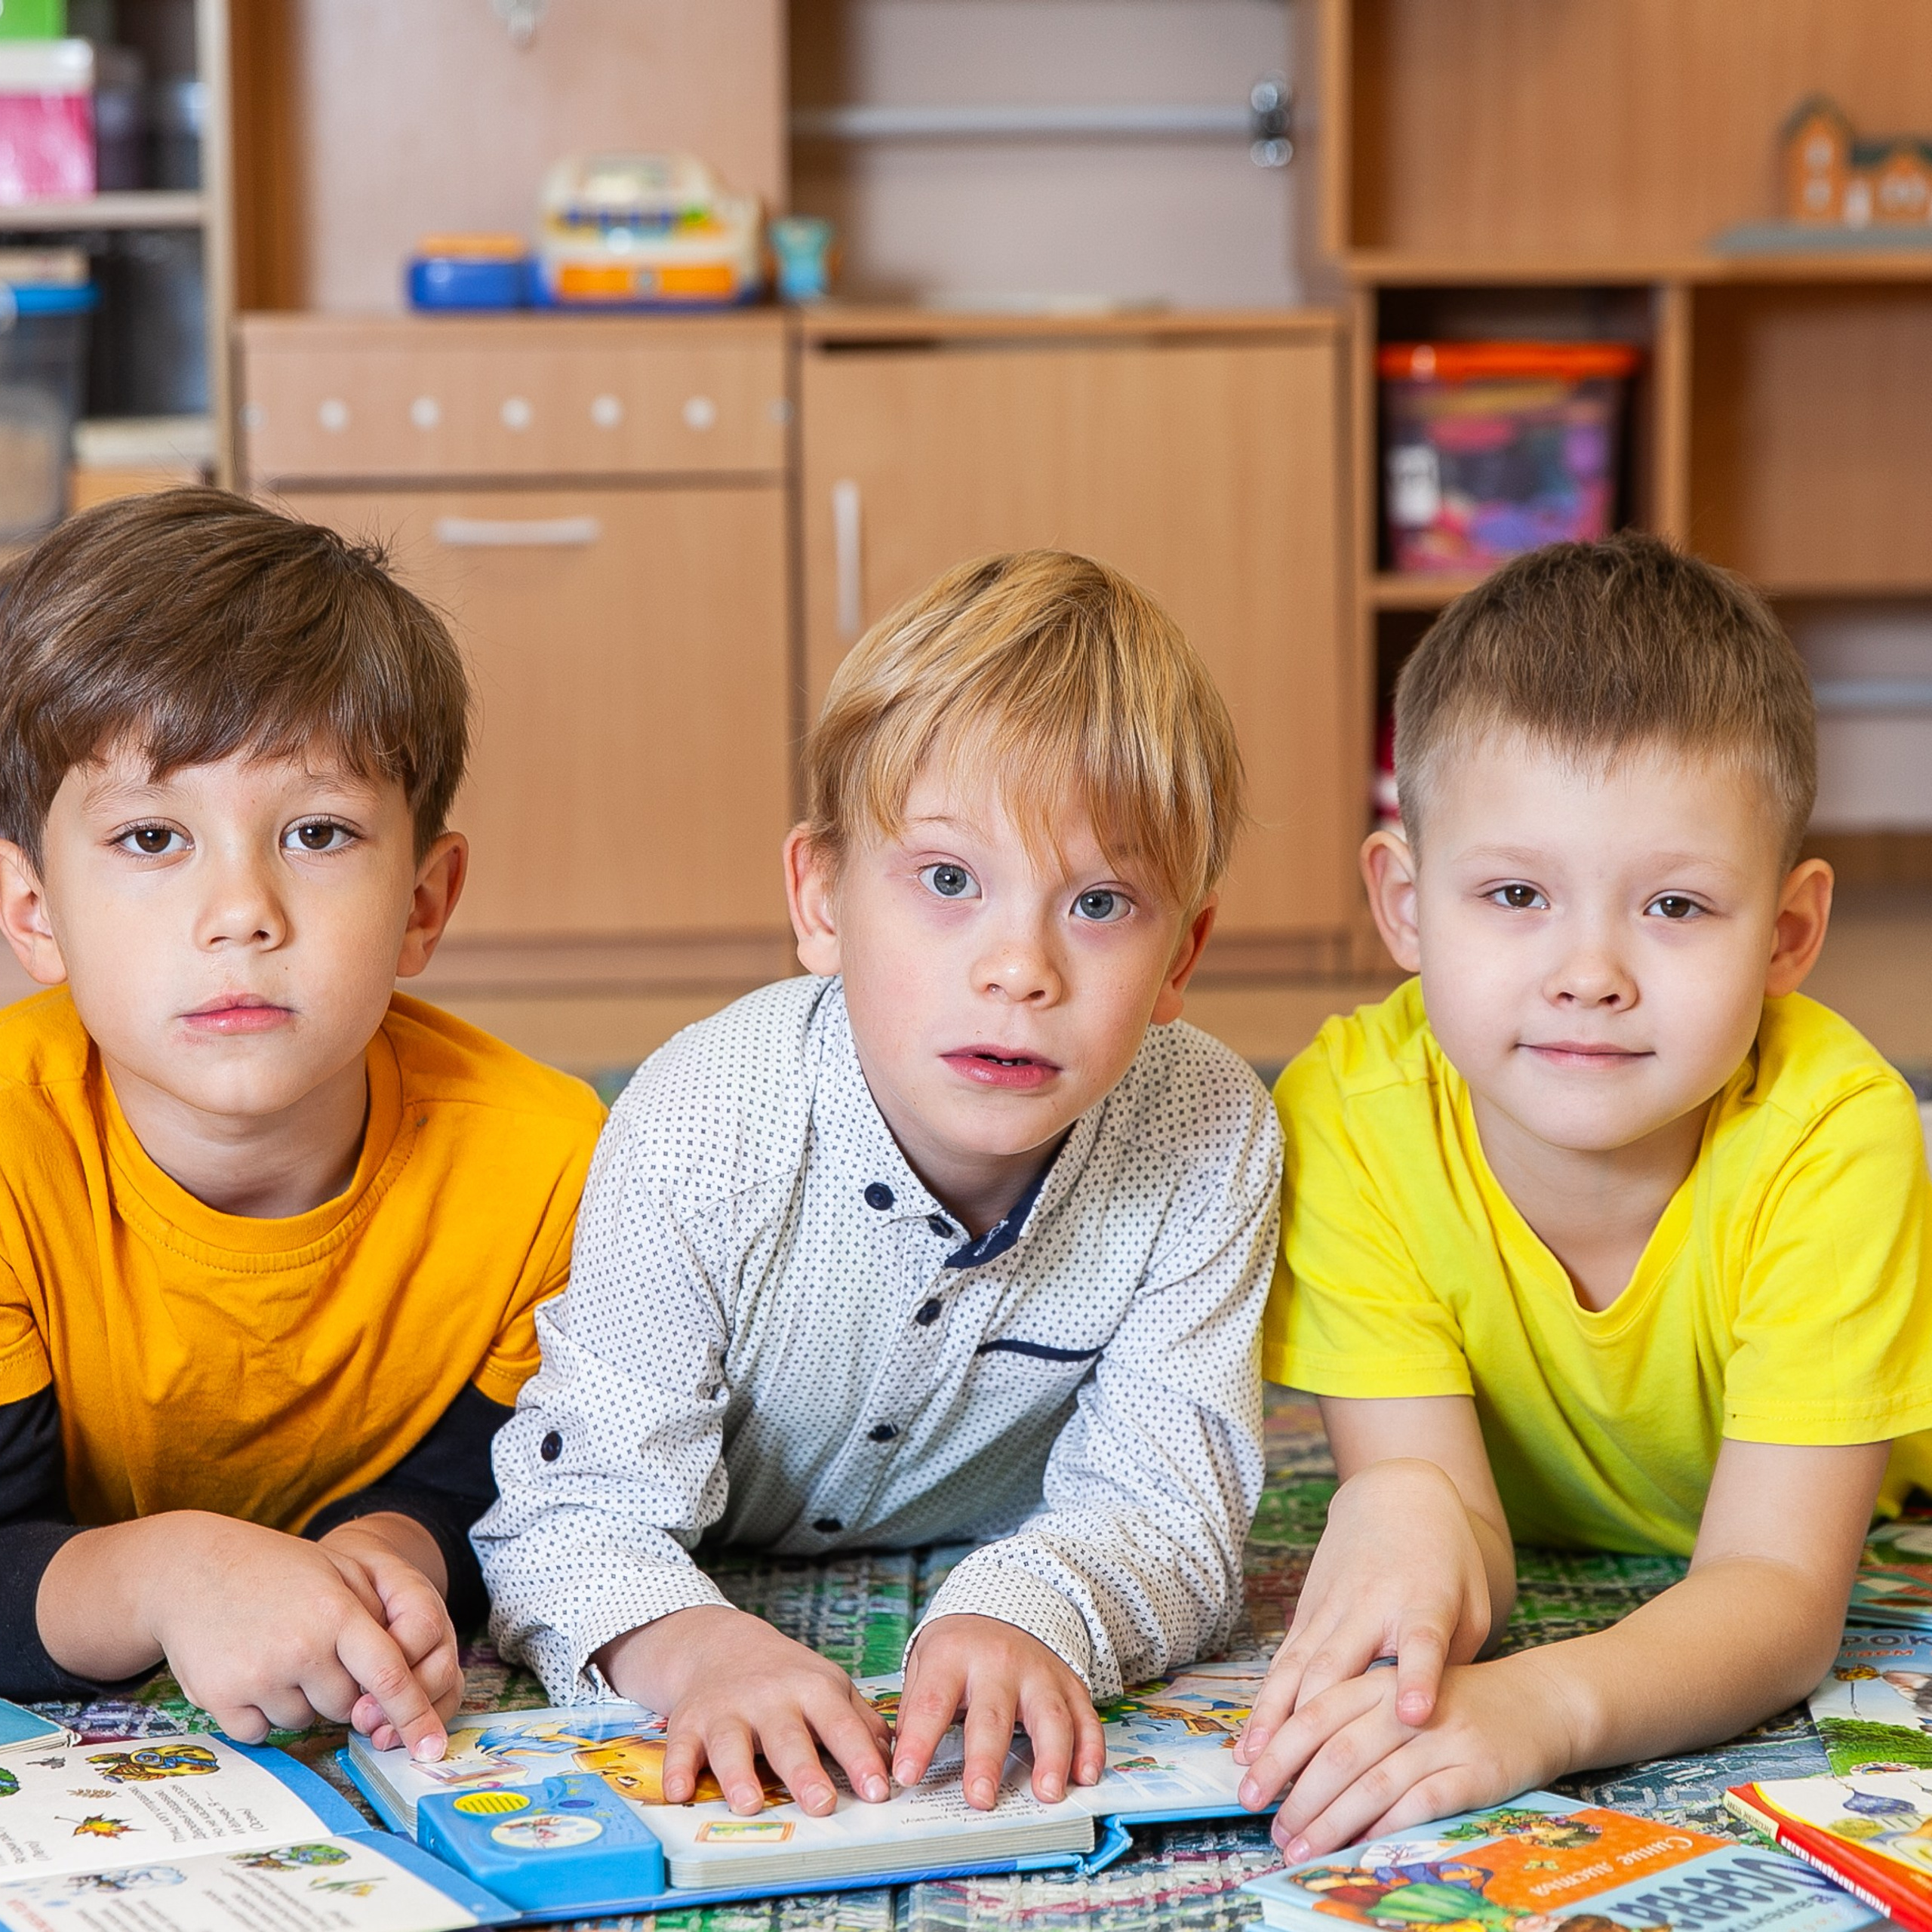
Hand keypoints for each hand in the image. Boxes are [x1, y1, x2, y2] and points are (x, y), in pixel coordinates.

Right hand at [130, 1513, 454, 1757]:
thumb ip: (376, 1614)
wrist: (193, 1571)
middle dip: (341, 1690)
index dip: (416, 1715)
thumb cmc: (276, 1570)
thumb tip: (405, 1669)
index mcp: (337, 1612)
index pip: (390, 1675)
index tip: (431, 1748)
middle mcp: (301, 1647)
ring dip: (298, 1700)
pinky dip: (259, 1714)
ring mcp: (258, 1675)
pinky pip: (260, 1732)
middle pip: (347, 1706)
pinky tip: (248, 1672)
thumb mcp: (336, 1571)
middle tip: (312, 1651)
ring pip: (304, 1721)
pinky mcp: (220, 1698)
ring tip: (276, 1653)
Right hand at [596, 1605, 891, 1816]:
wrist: (721, 1643)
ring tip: (750, 1804)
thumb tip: (899, 1758)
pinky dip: (675, 1769)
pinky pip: (679, 1747)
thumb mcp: (829, 1687)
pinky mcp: (688, 1723)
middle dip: (804, 1772)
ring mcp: (727, 1711)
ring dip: (738, 1774)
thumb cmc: (786, 1677)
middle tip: (822, 1804)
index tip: (880, 1791)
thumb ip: (860, 1723)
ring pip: (731, 1744)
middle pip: (787, 1738)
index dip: (861, 1758)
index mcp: (812, 1690)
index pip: (842, 1726)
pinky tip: (679, 1793)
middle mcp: (770, 1699)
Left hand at [891, 1613, 1104, 1809]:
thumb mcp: (925, 1661)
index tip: (906, 1774)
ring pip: (1049, 1716)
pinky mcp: (1069, 1684)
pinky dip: (1090, 1747)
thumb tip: (899, 1761)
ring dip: (1051, 1757)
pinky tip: (1086, 1775)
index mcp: (953, 1657)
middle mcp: (998, 1663)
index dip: (918, 1740)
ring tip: (1047, 1793)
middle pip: (992, 1715)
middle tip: (979, 1797)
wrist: (1007, 1605)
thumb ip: (914, 1708)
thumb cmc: (960, 1647)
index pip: (932, 1702)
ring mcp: (1039, 1673)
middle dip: (985, 1758)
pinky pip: (1085, 1716)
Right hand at [1237, 1458, 1493, 1774]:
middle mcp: (1371, 1604)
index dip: (1418, 1677)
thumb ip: (1453, 1661)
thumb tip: (1426, 1726)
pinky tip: (1250, 1741)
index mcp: (1425, 1601)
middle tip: (1296, 1791)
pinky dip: (1265, 1703)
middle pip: (1339, 1668)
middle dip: (1315, 1730)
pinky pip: (1283, 1661)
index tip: (1414, 1715)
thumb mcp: (1471, 1603)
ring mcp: (1331, 1606)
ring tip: (1254, 1771)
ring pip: (1298, 1669)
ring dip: (1273, 1723)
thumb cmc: (1446, 1562)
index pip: (1422, 1641)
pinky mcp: (1307, 1609)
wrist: (1396, 1495)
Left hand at [1240, 1650, 1581, 1858]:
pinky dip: (1389, 1826)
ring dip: (1331, 1821)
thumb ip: (1351, 1723)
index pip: (1313, 1716)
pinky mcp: (1475, 1770)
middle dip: (1296, 1796)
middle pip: (1335, 1752)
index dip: (1276, 1754)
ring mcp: (1440, 1739)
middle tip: (1273, 1831)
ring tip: (1302, 1849)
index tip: (1247, 1787)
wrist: (1538, 1700)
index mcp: (1377, 1684)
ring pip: (1372, 1782)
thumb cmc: (1454, 1705)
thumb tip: (1291, 1772)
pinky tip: (1363, 1846)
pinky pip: (1423, 1802)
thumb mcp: (1397, 1698)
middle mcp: (1403, 1707)